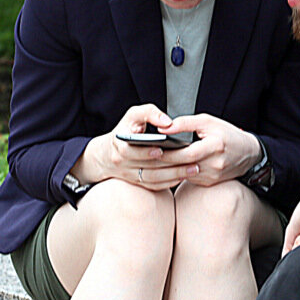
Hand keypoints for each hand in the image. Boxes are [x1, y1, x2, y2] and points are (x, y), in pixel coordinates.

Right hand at [72, 104, 199, 189]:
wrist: (106, 154)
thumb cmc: (125, 129)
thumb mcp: (133, 115)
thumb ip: (149, 113)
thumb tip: (167, 122)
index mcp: (120, 145)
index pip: (131, 151)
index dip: (145, 152)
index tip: (161, 149)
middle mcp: (123, 163)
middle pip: (148, 167)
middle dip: (170, 164)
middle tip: (192, 159)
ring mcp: (130, 175)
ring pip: (153, 179)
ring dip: (174, 175)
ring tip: (193, 168)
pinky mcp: (138, 183)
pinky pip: (155, 186)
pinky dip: (170, 182)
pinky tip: (184, 176)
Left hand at [159, 114, 261, 186]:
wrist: (249, 154)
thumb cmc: (228, 135)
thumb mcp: (208, 122)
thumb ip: (186, 123)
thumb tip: (163, 127)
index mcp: (216, 146)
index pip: (188, 153)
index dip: (169, 152)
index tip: (152, 148)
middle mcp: (215, 164)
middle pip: (183, 166)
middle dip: (163, 162)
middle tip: (146, 157)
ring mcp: (213, 176)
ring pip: (184, 175)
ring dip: (167, 169)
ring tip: (151, 162)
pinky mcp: (210, 183)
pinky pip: (189, 179)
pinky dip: (177, 173)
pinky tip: (166, 167)